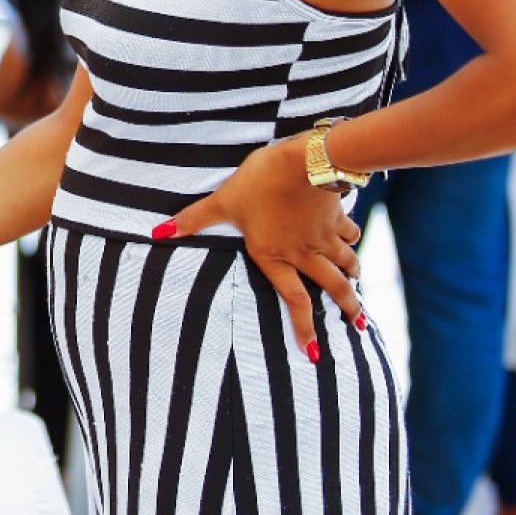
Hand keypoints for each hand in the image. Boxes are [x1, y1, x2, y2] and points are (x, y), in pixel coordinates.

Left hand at [159, 140, 364, 361]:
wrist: (305, 161)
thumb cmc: (259, 183)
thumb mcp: (223, 201)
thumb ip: (193, 219)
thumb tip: (158, 231)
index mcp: (275, 256)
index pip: (294, 301)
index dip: (304, 329)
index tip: (314, 353)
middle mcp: (304, 253)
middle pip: (333, 288)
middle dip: (347, 307)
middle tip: (355, 325)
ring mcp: (325, 236)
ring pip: (347, 264)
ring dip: (353, 278)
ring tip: (357, 290)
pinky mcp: (338, 216)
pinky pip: (351, 235)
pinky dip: (354, 241)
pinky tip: (354, 240)